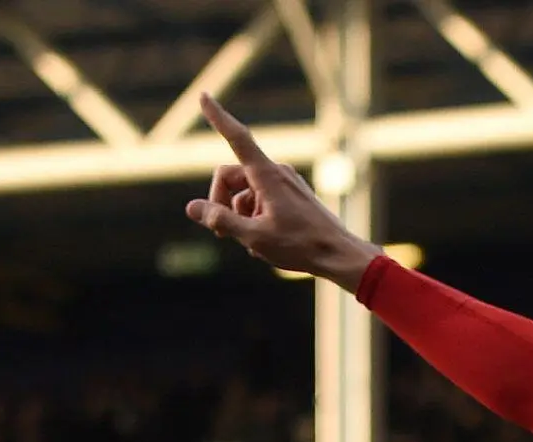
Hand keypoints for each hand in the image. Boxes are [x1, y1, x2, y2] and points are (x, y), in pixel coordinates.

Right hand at [183, 96, 376, 290]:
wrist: (340, 255)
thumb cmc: (301, 245)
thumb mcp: (254, 236)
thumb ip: (220, 220)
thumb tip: (192, 208)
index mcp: (267, 175)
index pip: (237, 138)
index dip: (218, 117)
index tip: (204, 96)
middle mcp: (276, 173)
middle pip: (230, 177)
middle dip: (221, 203)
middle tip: (223, 234)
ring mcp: (285, 184)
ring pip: (244, 194)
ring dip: (241, 217)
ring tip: (257, 242)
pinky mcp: (291, 196)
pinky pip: (262, 201)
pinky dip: (256, 219)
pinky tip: (268, 242)